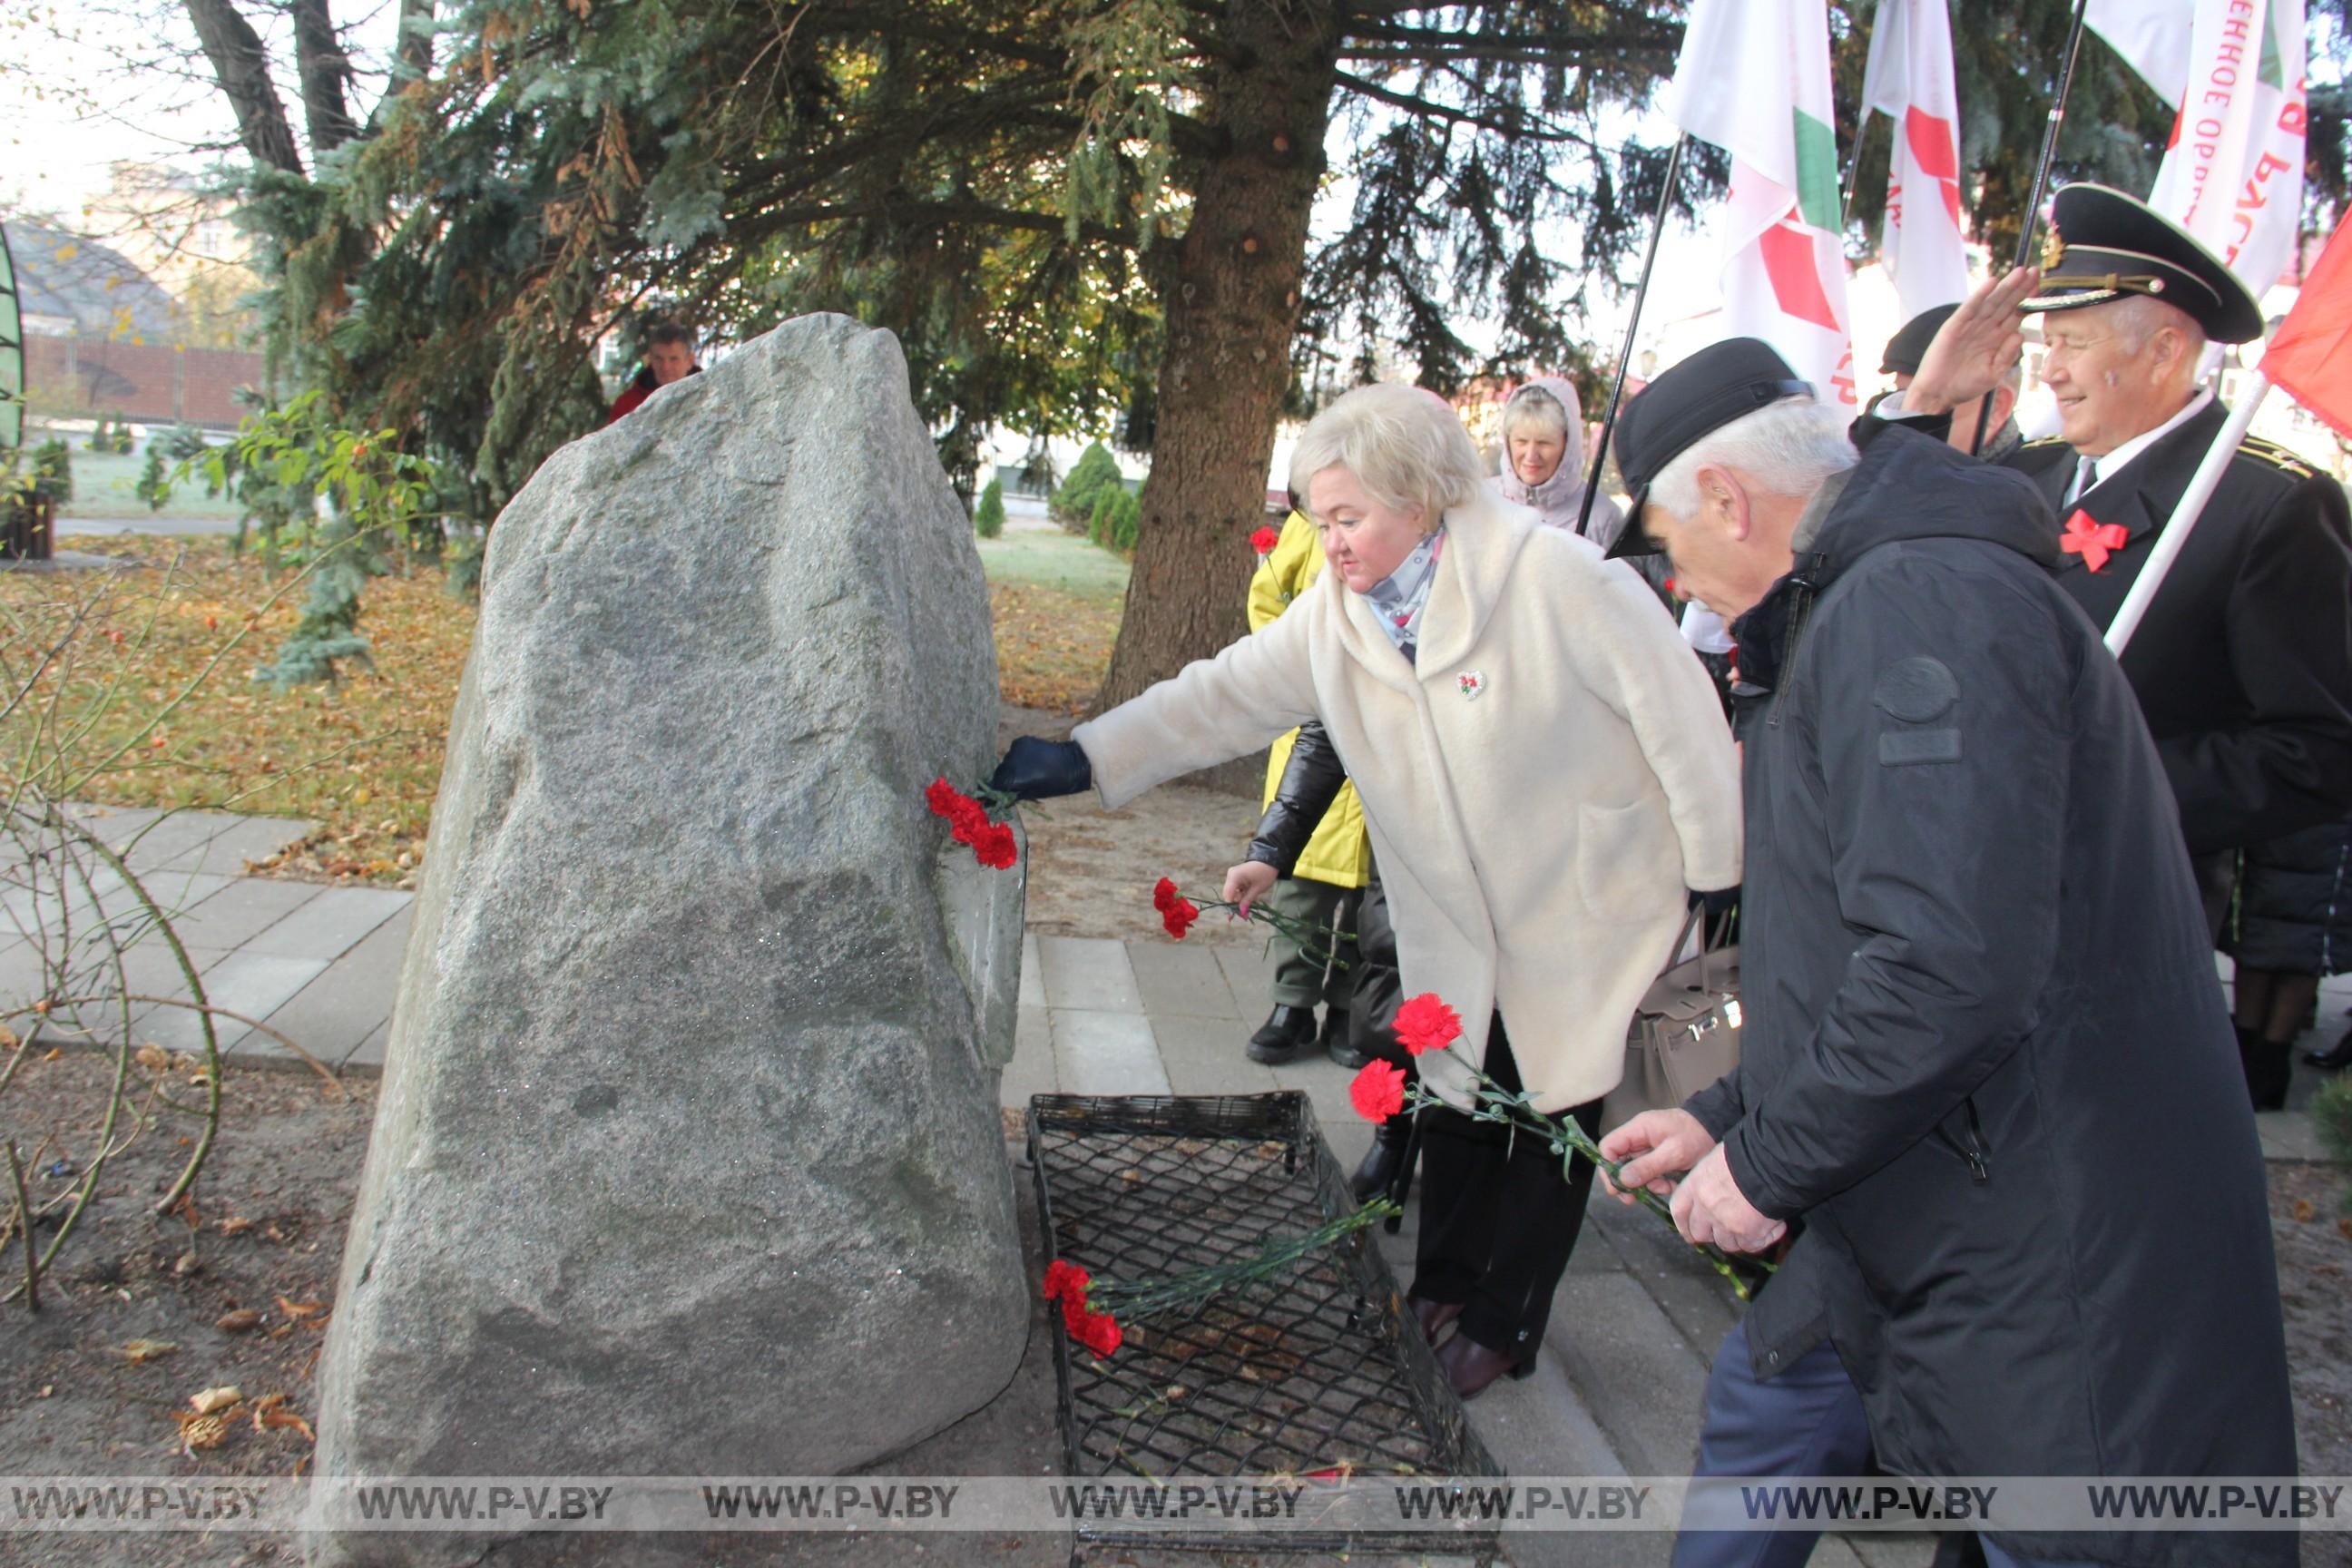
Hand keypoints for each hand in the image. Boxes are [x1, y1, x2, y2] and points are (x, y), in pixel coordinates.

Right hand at [988, 736, 1092, 800]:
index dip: (997, 790)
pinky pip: (1014, 751)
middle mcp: (1011, 761)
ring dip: (1012, 766)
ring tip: (1026, 771)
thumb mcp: (1034, 793)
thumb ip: (1015, 793)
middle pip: (1000, 771)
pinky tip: (1030, 760)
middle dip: (1004, 778)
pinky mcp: (1022, 740)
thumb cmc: (1056, 783)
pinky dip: (1018, 757)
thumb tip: (1000, 796)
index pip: (996, 784)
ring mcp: (1016, 749)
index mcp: (1014, 778)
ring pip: (1006, 760)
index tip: (998, 794)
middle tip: (1015, 783)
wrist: (1073, 761)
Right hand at [1223, 860, 1277, 916]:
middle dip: (1237, 904)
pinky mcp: (1235, 876)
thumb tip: (1242, 913)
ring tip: (1251, 902)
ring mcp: (1232, 875)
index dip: (1233, 907)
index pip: (1228, 896)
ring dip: (1240, 899)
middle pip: (1229, 895)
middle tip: (1246, 913)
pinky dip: (1241, 894)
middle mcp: (1230, 875)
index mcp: (1234, 877)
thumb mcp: (1257, 889)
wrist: (1270, 860)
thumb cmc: (1265, 873)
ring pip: (1232, 893)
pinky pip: (1235, 888)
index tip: (1241, 915)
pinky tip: (1249, 896)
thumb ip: (1247, 901)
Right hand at [1598, 1109, 1715, 1202]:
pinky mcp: (1658, 1159)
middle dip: (1626, 1182)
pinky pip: (1650, 1175)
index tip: (1616, 1186)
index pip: (1609, 1146)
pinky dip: (1659, 1183)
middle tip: (1631, 1199)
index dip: (1608, 1166)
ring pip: (1635, 1172)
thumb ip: (1647, 1166)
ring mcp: (1648, 1150)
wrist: (1717, 1130)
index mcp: (1638, 1130)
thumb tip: (1622, 1180)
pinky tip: (1672, 1185)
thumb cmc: (1696, 1136)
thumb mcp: (1673, 1153)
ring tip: (1664, 1187)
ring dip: (1646, 1185)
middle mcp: (1638, 1139)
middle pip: (1619, 1162)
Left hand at [1669, 1145, 1786, 1253]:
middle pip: (1700, 1233)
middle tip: (1726, 1229)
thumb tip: (1717, 1192)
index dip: (1684, 1224)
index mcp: (1695, 1186)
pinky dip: (1761, 1240)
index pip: (1679, 1211)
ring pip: (1726, 1243)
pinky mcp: (1747, 1233)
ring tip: (1753, 1225)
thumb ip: (1710, 1181)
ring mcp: (1725, 1223)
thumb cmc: (1747, 1154)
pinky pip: (1750, 1246)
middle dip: (1712, 1234)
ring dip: (1738, 1238)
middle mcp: (1706, 1207)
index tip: (1690, 1231)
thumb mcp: (1717, 1161)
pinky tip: (1773, 1227)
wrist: (1770, 1162)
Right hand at [1904, 265, 2040, 416]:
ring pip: (1992, 302)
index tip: (2040, 286)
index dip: (2028, 299)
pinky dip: (1980, 295)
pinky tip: (1992, 282)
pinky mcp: (1954, 326)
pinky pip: (1969, 308)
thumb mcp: (1994, 373)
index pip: (2016, 314)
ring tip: (2020, 272)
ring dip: (2006, 286)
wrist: (1938, 394)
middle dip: (2021, 287)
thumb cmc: (1965, 386)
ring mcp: (1970, 326)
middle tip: (2035, 270)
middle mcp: (1985, 328)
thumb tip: (2020, 334)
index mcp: (1997, 338)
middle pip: (2006, 303)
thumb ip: (2007, 355)